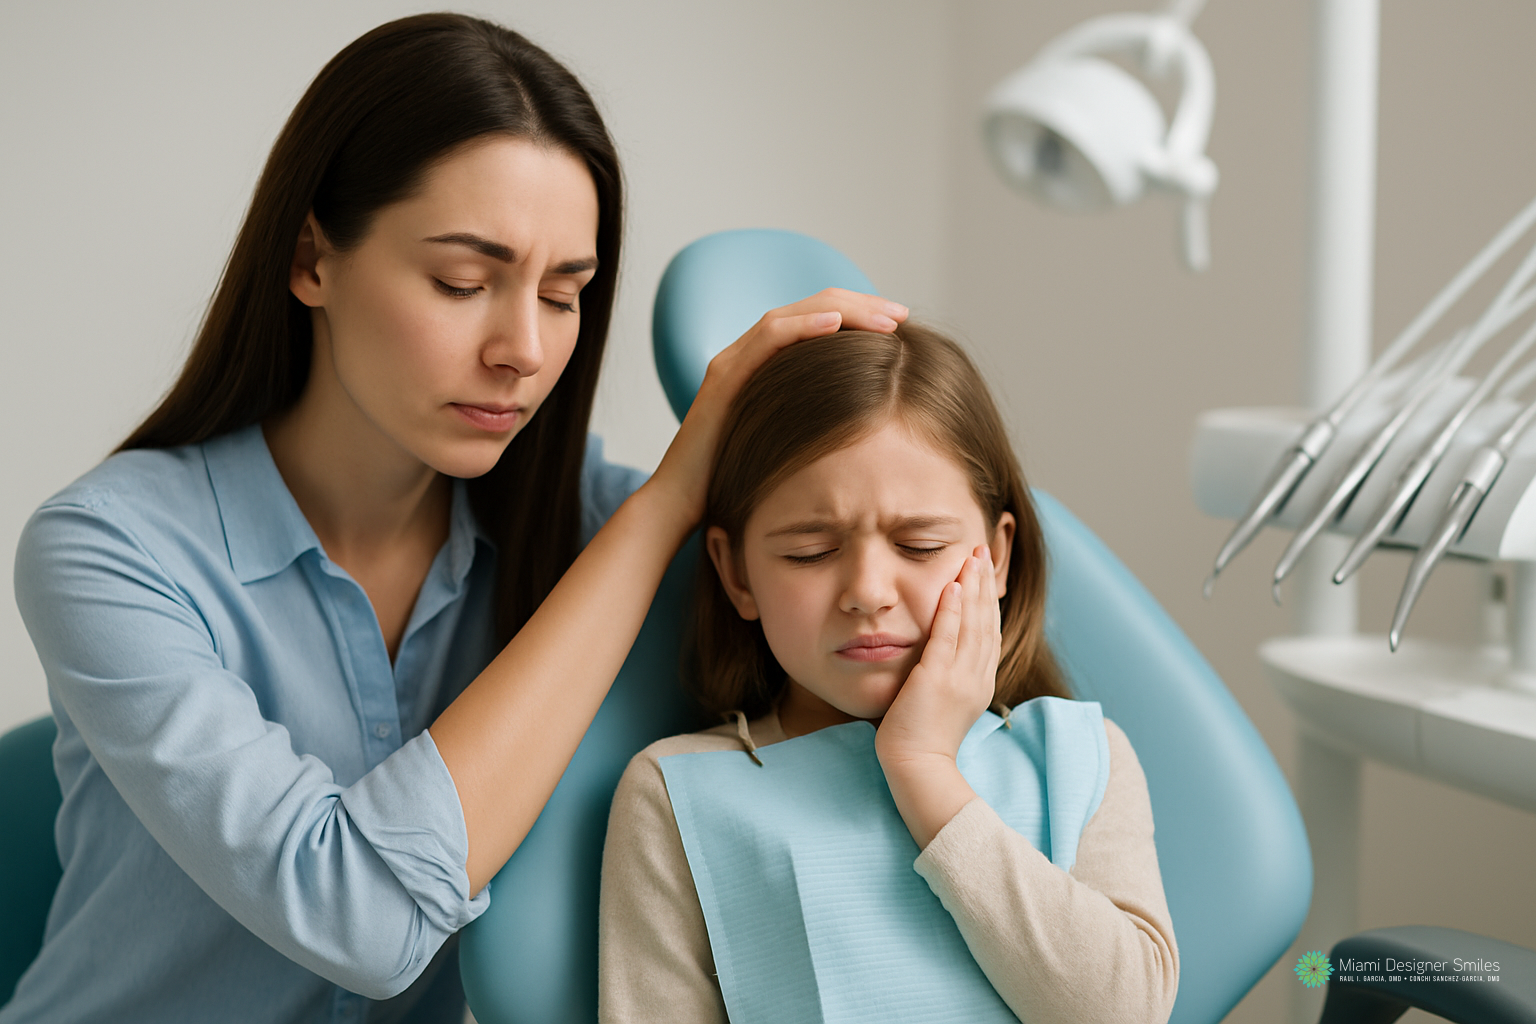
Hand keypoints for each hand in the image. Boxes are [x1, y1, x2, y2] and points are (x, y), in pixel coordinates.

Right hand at [645, 289, 907, 522]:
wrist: (682, 504)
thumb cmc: (737, 482)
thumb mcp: (791, 444)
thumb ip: (817, 423)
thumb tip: (870, 425)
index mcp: (767, 366)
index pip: (818, 321)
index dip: (861, 316)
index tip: (902, 325)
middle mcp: (748, 355)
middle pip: (810, 308)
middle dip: (862, 304)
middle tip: (904, 312)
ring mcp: (733, 361)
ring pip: (792, 314)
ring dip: (844, 310)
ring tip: (886, 318)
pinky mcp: (724, 376)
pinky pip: (767, 337)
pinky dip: (804, 326)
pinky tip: (837, 325)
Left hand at [875, 546, 1000, 847]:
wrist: (918, 768)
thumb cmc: (923, 740)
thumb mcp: (946, 703)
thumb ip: (950, 677)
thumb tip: (944, 660)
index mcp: (980, 681)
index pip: (989, 632)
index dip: (987, 600)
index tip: (983, 573)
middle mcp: (976, 676)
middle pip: (986, 620)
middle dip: (984, 583)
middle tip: (981, 550)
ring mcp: (959, 677)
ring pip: (972, 623)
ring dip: (972, 586)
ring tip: (970, 556)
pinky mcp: (937, 679)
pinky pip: (947, 637)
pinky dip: (952, 610)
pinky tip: (952, 586)